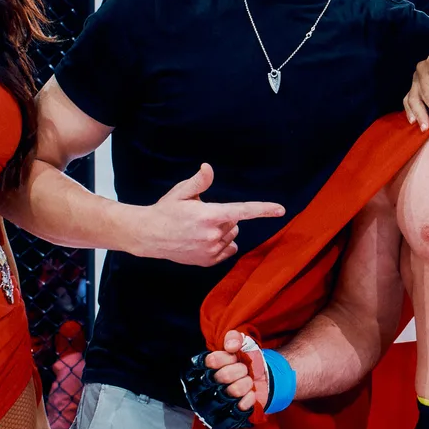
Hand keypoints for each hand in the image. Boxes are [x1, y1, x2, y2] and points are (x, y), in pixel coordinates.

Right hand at [137, 164, 282, 266]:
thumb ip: (199, 181)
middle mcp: (213, 234)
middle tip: (202, 216)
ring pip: (232, 237)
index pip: (243, 211)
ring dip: (223, 231)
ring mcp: (210, 250)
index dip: (264, 209)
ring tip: (199, 228)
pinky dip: (222, 245)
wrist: (148, 236)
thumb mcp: (181, 192)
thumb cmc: (166, 210)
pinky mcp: (207, 261)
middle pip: (235, 223)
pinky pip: (228, 251)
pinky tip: (204, 240)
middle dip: (224, 218)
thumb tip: (208, 167)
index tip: (281, 210)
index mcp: (210, 215)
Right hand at [201, 330, 259, 412]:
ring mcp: (218, 402)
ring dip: (247, 383)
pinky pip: (241, 406)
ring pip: (234, 391)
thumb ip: (234, 338)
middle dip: (240, 369)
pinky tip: (250, 393)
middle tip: (244, 369)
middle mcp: (207, 386)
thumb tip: (231, 346)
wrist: (263, 378)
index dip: (228, 358)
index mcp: (206, 368)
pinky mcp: (229, 414)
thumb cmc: (247, 360)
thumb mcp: (242, 343)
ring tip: (247, 381)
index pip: (211, 361)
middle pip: (224, 376)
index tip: (234, 356)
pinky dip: (250, 397)